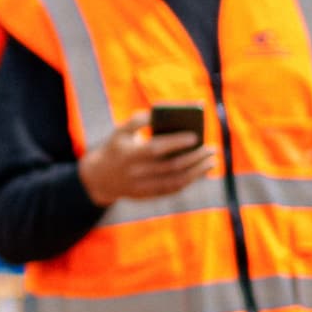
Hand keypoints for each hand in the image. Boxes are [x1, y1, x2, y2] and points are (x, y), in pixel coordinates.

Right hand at [77, 121, 216, 204]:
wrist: (100, 178)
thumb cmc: (116, 148)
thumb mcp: (120, 131)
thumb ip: (138, 120)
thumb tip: (162, 115)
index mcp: (128, 154)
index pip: (155, 149)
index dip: (176, 143)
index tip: (195, 136)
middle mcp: (135, 172)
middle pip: (170, 166)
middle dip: (194, 158)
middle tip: (211, 149)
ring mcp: (142, 187)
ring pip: (175, 182)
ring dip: (196, 172)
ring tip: (211, 161)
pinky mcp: (148, 196)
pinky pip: (172, 190)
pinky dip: (189, 181)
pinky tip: (200, 171)